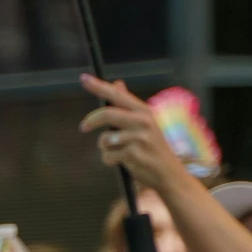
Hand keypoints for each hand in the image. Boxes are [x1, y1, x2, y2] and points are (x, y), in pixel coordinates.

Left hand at [79, 75, 186, 193]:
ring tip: (120, 152)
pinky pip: (107, 156)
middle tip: (82, 127)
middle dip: (91, 121)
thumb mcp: (143, 122)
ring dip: (105, 148)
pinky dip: (109, 161)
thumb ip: (127, 105)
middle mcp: (143, 121)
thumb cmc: (152, 147)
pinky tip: (124, 162)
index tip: (83, 78)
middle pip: (107, 114)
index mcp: (144, 111)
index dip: (99, 86)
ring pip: (104, 139)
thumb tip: (117, 83)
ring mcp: (139, 137)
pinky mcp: (133, 154)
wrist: (168, 173)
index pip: (118, 95)